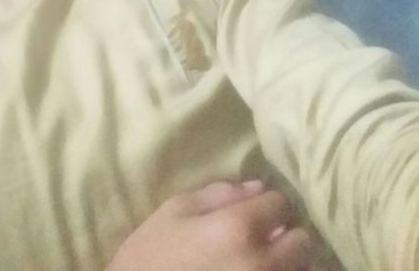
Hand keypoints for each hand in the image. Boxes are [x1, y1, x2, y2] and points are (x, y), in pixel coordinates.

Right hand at [106, 180, 310, 270]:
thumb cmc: (149, 257)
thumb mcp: (173, 212)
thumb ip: (218, 194)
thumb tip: (256, 188)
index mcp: (238, 228)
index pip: (280, 205)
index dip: (266, 205)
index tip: (253, 211)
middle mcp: (262, 263)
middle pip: (301, 242)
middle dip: (283, 236)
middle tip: (259, 240)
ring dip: (283, 264)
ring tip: (254, 262)